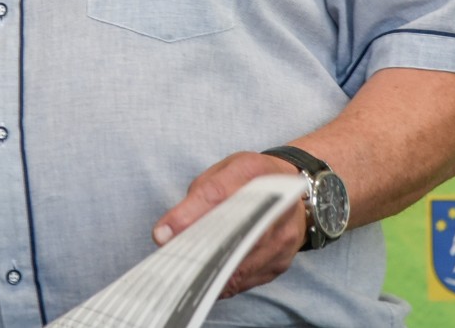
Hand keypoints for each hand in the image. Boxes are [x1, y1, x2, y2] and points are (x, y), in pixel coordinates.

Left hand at [151, 151, 306, 299]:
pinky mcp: (281, 264)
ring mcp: (283, 238)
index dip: (189, 215)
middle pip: (232, 235)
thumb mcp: (222, 172)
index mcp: (255, 171)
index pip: (219, 193)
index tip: (164, 234)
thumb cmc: (248, 180)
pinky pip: (245, 281)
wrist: (291, 191)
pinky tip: (203, 281)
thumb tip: (166, 233)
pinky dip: (220, 282)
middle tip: (171, 261)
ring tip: (181, 274)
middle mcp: (276, 206)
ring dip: (206, 272)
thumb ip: (197, 196)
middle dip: (197, 251)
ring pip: (239, 265)